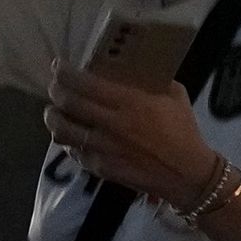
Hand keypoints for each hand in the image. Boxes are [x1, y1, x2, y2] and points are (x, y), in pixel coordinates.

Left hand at [43, 64, 216, 203]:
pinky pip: (75, 152)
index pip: (84, 84)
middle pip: (68, 104)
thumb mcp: (174, 95)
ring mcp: (103, 149)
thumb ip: (153, 80)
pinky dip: (68, 142)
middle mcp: (111, 124)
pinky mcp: (101, 168)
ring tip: (54, 112)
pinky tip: (72, 137)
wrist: (187, 173)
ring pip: (63, 131)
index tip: (58, 66)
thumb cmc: (183, 131)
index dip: (64, 73)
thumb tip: (134, 69)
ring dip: (53, 118)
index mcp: (129, 102)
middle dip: (55, 91)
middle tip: (54, 86)